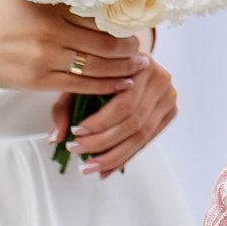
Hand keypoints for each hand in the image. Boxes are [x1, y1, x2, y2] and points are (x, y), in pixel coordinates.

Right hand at [0, 0, 146, 94]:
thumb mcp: (29, 3)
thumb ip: (61, 7)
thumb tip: (98, 8)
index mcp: (52, 8)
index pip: (100, 18)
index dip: (123, 25)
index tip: (137, 27)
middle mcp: (51, 31)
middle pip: (105, 42)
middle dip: (129, 49)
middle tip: (144, 49)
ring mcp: (45, 58)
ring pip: (97, 66)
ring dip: (123, 68)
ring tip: (140, 66)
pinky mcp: (37, 80)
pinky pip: (80, 85)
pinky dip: (105, 85)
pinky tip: (122, 83)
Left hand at [57, 41, 175, 175]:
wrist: (130, 58)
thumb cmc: (103, 68)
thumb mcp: (81, 80)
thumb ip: (65, 107)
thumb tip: (55, 138)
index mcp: (140, 64)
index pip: (124, 103)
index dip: (100, 123)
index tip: (77, 133)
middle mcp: (161, 79)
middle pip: (134, 122)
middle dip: (104, 143)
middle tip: (78, 152)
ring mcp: (169, 96)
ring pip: (143, 136)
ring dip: (114, 156)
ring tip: (90, 167)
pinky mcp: (171, 111)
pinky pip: (148, 141)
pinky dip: (126, 157)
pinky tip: (107, 168)